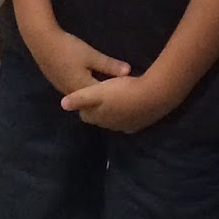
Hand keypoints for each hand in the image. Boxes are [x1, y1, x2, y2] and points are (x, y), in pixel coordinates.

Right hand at [28, 27, 129, 98]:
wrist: (41, 41)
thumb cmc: (67, 48)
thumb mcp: (91, 55)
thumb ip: (109, 65)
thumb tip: (129, 72)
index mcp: (82, 88)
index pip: (103, 98)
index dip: (116, 97)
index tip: (129, 95)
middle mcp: (72, 92)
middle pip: (92, 101)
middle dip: (106, 100)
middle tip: (121, 98)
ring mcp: (64, 88)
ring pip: (83, 98)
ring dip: (94, 97)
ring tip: (109, 95)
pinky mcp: (59, 82)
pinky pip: (76, 92)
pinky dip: (86, 92)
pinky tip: (91, 87)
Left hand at [60, 74, 176, 133]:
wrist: (155, 96)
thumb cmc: (122, 92)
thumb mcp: (97, 92)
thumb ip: (80, 98)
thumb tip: (62, 104)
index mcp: (99, 118)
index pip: (85, 114)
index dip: (84, 104)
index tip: (87, 92)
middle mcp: (112, 126)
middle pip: (100, 118)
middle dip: (98, 108)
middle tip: (101, 93)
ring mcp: (128, 126)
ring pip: (115, 119)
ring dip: (114, 110)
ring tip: (116, 96)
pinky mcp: (141, 123)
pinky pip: (130, 120)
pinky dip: (128, 113)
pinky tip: (131, 104)